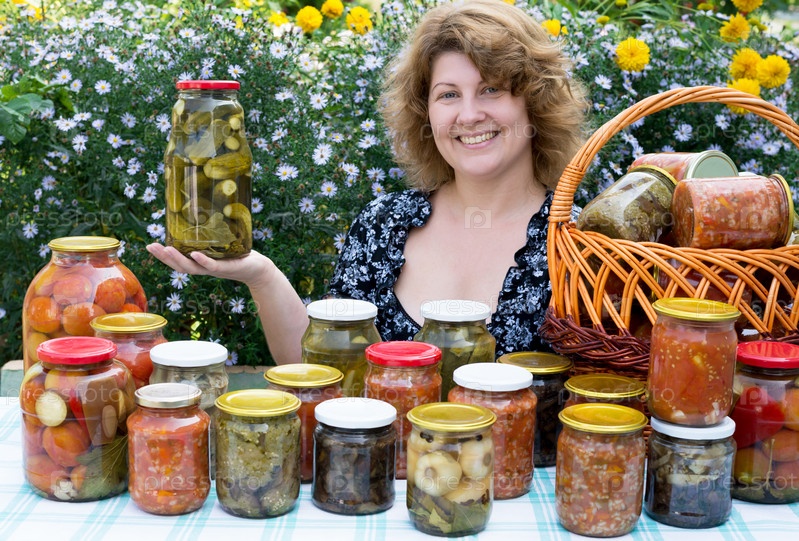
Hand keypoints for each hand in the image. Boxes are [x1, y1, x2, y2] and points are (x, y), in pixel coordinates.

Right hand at [145, 244, 274, 287]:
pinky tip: (195, 254)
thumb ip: (209, 235)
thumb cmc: (237, 254)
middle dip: (163, 257)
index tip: (148, 246)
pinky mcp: (226, 268)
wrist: (257, 268)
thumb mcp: (220, 243)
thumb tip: (198, 213)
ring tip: (165, 249)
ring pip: (192, 267)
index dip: (162, 256)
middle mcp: (204, 268)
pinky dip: (203, 260)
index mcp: (200, 263)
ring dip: (178, 259)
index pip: (177, 261)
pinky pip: (212, 266)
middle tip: (150, 247)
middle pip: (179, 266)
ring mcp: (214, 269)